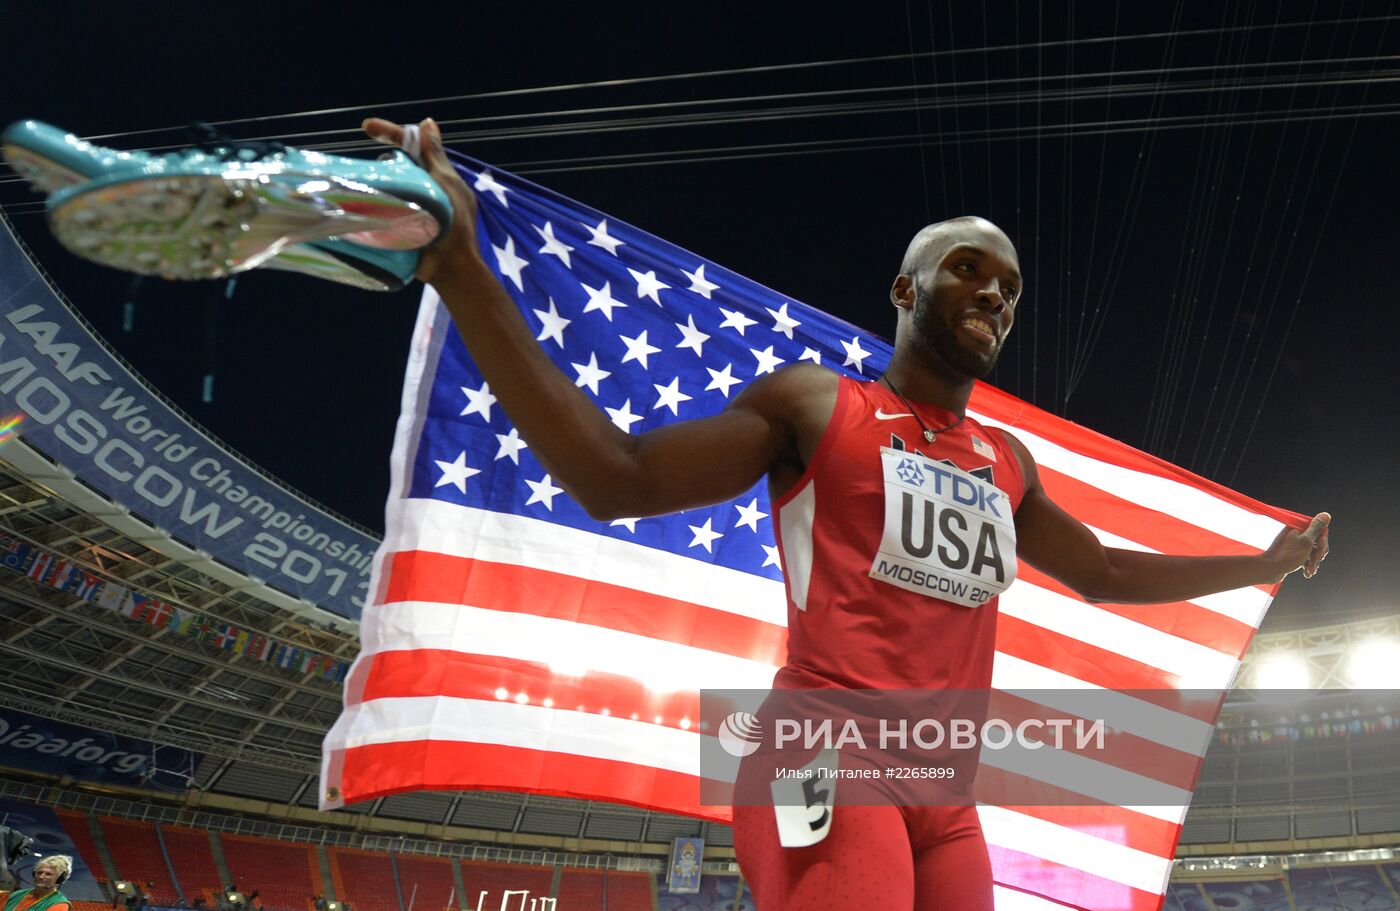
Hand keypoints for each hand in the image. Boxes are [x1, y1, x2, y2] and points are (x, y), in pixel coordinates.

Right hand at [362, 116, 480, 284]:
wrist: (450, 266)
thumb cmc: (456, 225)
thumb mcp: (447, 184)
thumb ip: (435, 155)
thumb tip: (427, 122)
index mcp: (435, 175)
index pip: (411, 146)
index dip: (390, 133)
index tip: (367, 127)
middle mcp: (420, 187)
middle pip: (395, 164)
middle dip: (380, 162)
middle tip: (370, 169)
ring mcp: (407, 205)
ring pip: (385, 184)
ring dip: (373, 181)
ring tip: (360, 183)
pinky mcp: (397, 224)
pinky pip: (380, 208)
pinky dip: (369, 202)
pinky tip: (353, 198)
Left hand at [1264, 512, 1330, 580]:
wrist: (1268, 570)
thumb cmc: (1287, 555)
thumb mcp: (1305, 541)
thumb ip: (1316, 528)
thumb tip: (1325, 514)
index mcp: (1297, 527)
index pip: (1319, 530)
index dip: (1322, 541)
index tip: (1320, 550)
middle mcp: (1295, 534)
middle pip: (1316, 542)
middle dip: (1319, 554)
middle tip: (1316, 561)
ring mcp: (1293, 545)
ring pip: (1311, 551)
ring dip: (1314, 562)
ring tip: (1310, 570)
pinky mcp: (1291, 554)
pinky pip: (1304, 558)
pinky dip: (1307, 565)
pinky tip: (1307, 573)